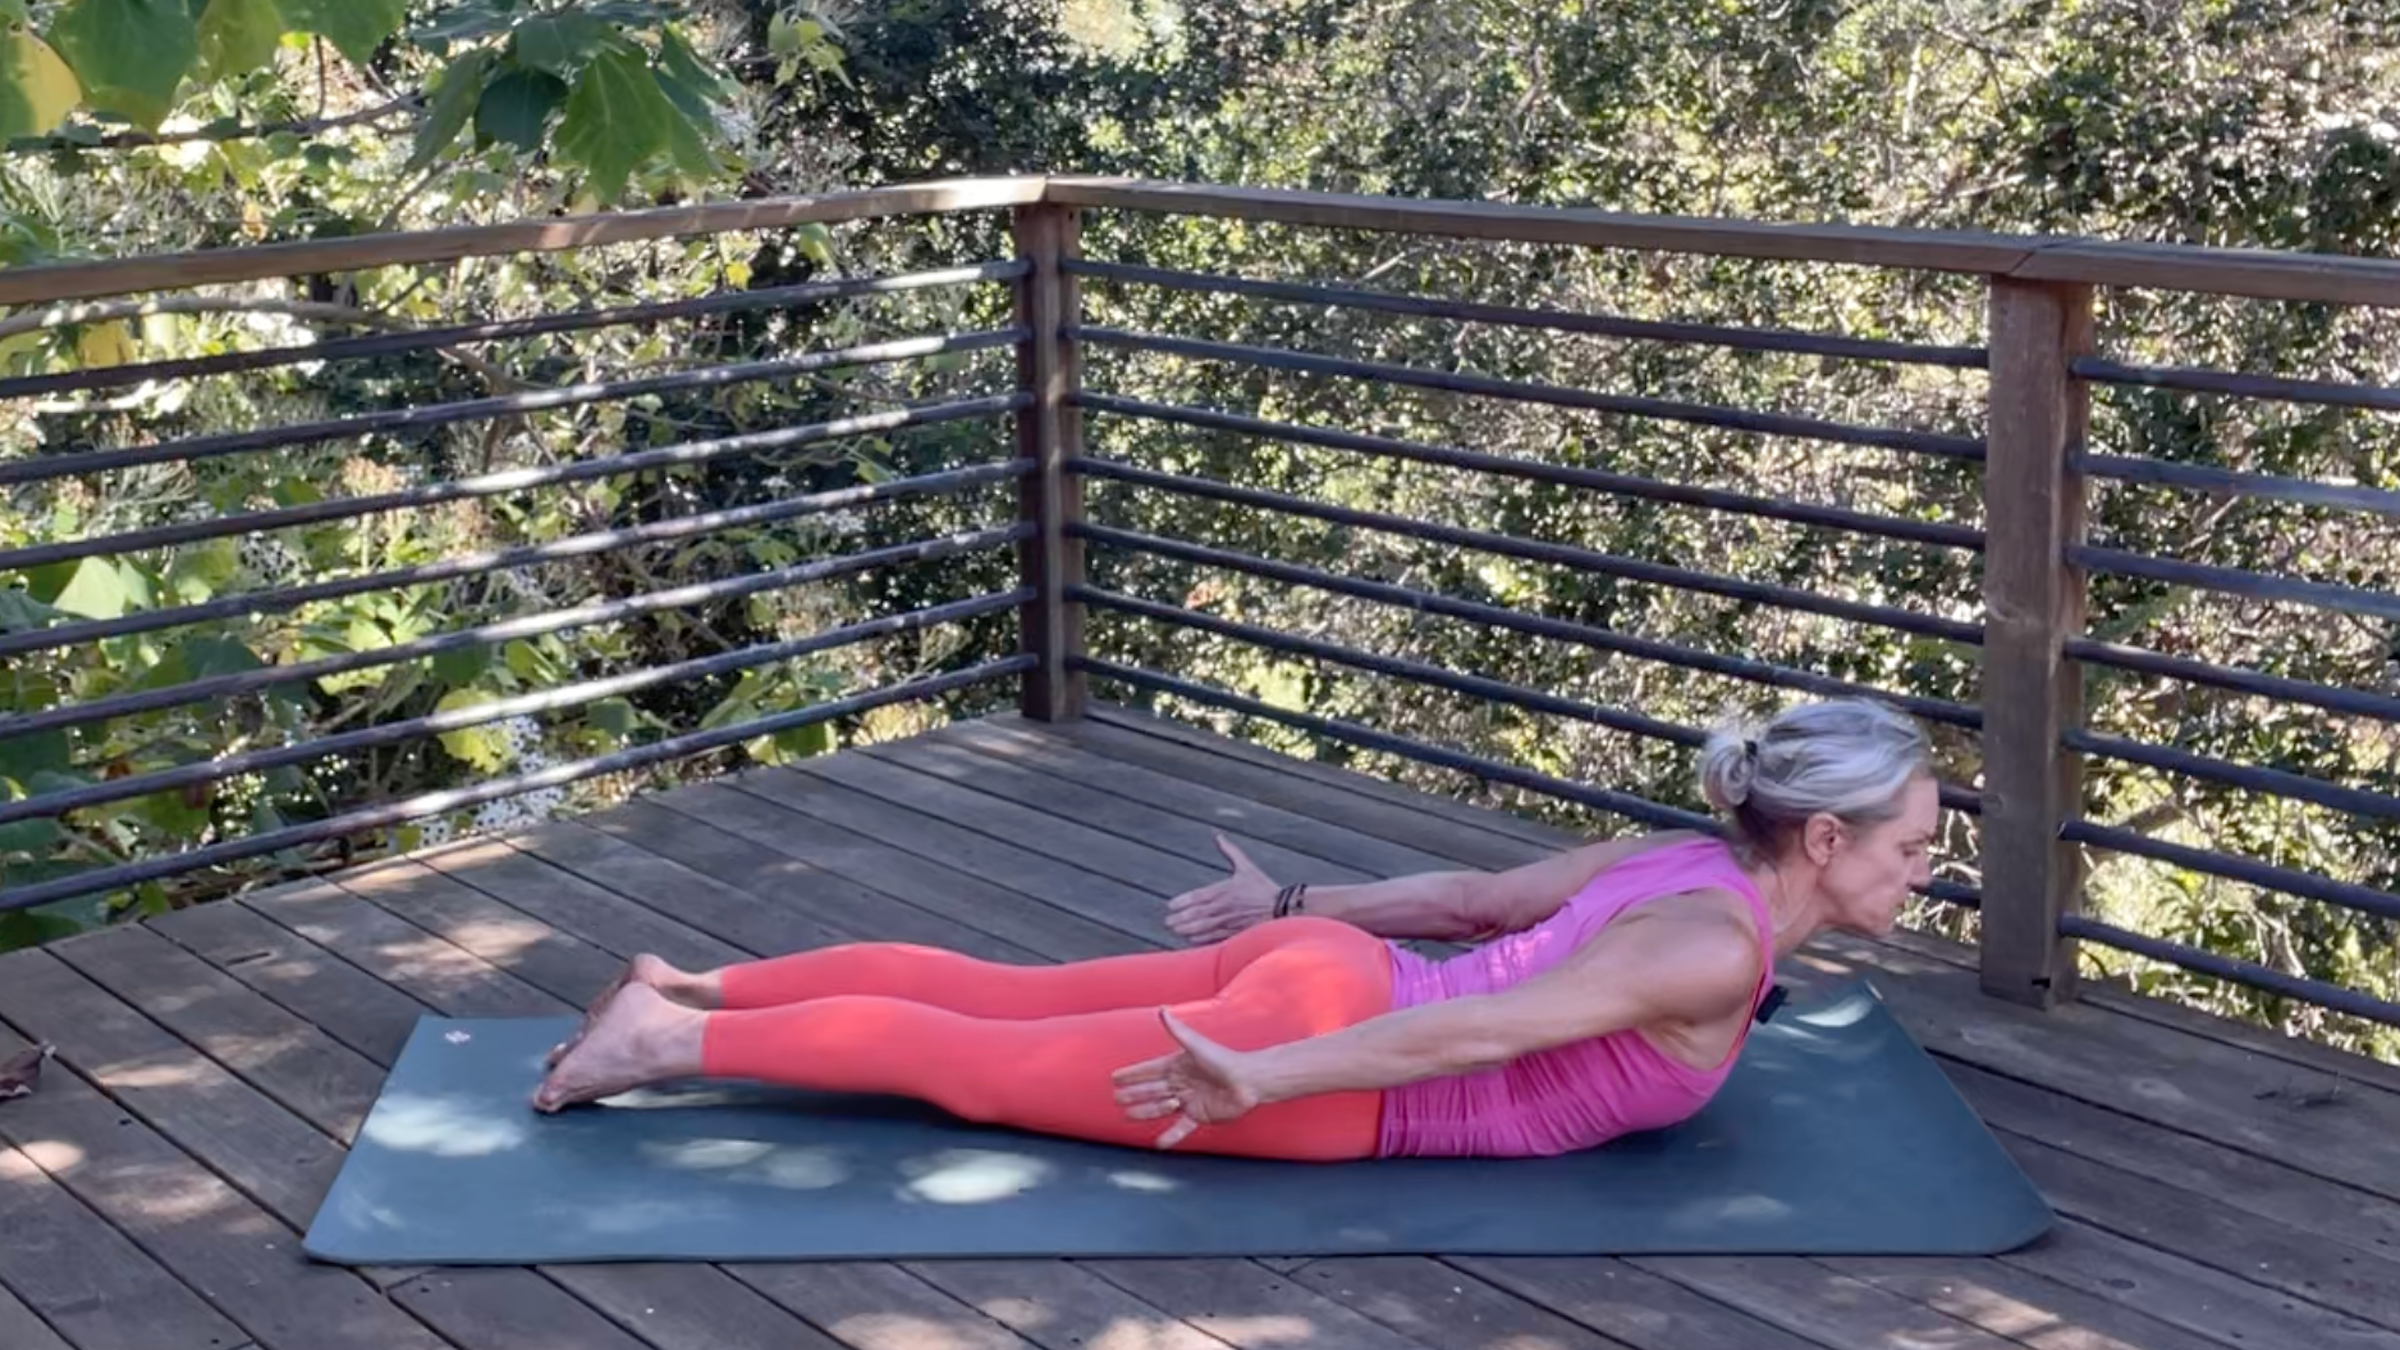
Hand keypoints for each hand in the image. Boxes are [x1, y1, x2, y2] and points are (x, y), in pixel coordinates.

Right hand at [1112, 1010, 1265, 1148]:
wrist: (1249, 1081)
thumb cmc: (1224, 1060)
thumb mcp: (1197, 1045)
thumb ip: (1178, 1030)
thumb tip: (1162, 1009)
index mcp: (1177, 1066)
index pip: (1149, 1070)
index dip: (1132, 1074)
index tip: (1115, 1077)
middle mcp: (1181, 1083)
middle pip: (1150, 1090)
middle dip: (1133, 1094)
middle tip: (1116, 1098)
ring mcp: (1189, 1101)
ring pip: (1159, 1108)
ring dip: (1144, 1112)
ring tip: (1128, 1116)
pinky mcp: (1199, 1116)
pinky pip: (1181, 1128)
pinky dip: (1170, 1136)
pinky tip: (1159, 1144)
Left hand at [1163, 833, 1278, 943]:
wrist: (1281, 908)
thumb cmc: (1263, 887)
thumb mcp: (1245, 866)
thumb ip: (1229, 851)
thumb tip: (1218, 835)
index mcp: (1222, 890)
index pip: (1196, 897)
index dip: (1181, 902)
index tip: (1170, 906)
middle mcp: (1222, 908)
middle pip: (1194, 915)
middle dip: (1178, 919)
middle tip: (1167, 921)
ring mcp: (1226, 922)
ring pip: (1200, 928)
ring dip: (1185, 930)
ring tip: (1174, 931)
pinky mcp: (1233, 934)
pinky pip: (1212, 938)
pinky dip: (1199, 940)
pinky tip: (1190, 940)